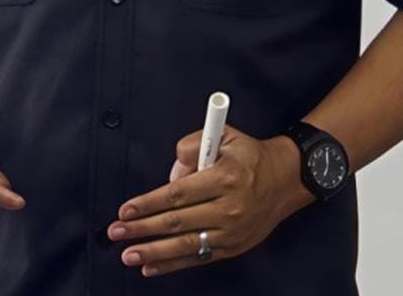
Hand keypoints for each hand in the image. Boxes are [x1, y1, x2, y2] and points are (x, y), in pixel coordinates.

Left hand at [107, 124, 312, 277]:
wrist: (285, 180)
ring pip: (186, 244)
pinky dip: (173, 264)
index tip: (126, 209)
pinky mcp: (233, 247)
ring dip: (153, 252)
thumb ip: (192, 146)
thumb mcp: (224, 135)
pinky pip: (198, 257)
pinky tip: (152, 267)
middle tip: (117, 232)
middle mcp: (228, 208)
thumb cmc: (250, 156)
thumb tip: (172, 175)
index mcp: (224, 178)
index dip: (149, 203)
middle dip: (142, 229)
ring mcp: (231, 231)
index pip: (178, 194)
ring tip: (128, 255)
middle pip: (177, 222)